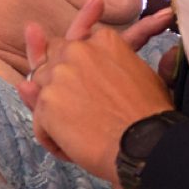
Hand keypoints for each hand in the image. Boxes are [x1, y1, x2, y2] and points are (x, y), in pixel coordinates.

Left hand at [20, 0, 174, 182]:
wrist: (147, 144)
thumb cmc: (149, 114)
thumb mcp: (138, 73)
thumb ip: (110, 62)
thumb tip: (88, 55)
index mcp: (103, 40)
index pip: (74, 45)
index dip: (77, 70)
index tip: (91, 91)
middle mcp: (76, 50)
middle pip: (51, 61)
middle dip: (60, 84)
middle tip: (85, 112)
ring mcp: (58, 75)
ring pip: (40, 91)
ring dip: (55, 113)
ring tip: (82, 133)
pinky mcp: (46, 102)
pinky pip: (39, 122)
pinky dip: (53, 139)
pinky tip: (74, 148)